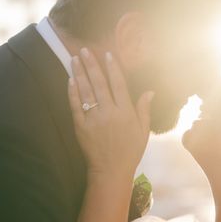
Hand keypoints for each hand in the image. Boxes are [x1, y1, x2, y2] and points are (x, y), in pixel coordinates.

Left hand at [68, 47, 153, 180]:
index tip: (106, 54)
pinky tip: (70, 80)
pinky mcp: (81, 127)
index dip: (112, 67)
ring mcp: (93, 119)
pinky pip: (75, 106)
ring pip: (85, 91)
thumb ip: (144, 109)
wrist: (111, 171)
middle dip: (91, 65)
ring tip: (74, 59)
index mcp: (125, 112)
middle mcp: (108, 112)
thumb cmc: (130, 152)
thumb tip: (150, 91)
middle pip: (98, 83)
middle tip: (84, 50)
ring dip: (79, 73)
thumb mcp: (143, 131)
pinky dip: (72, 93)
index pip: (118, 84)